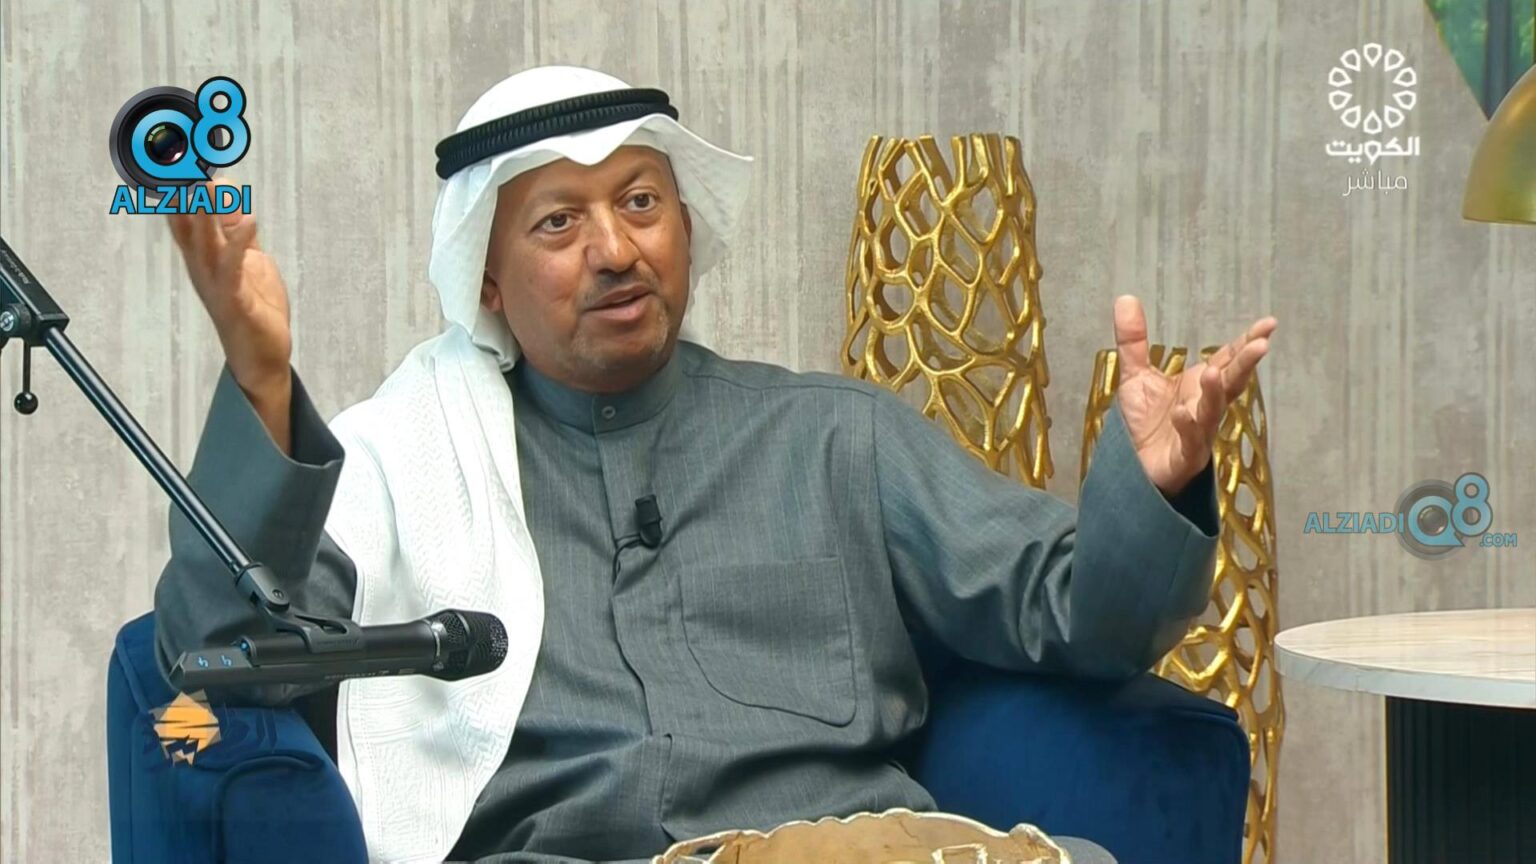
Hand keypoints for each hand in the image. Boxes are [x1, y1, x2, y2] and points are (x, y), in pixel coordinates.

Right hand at [166, 176, 291, 395]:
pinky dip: (240, 243)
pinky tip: (248, 220)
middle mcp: (203, 268)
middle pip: (187, 224)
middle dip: (183, 193)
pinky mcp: (235, 300)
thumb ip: (237, 231)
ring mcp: (216, 284)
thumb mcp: (248, 261)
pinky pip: (234, 268)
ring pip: (204, 243)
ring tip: (205, 183)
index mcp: (203, 256)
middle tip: (181, 158)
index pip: (184, 215)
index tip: (178, 153)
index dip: (179, 186)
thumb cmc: (253, 310)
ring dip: (204, 213)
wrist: (261, 358)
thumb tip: (229, 196)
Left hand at [1112, 295, 1275, 496]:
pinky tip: (1181, 413)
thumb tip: (1126, 298)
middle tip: (1262, 344)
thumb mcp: (1135, 377)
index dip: (1247, 342)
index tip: (1269, 324)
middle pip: (1230, 383)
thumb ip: (1134, 341)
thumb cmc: (1146, 425)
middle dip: (1246, 364)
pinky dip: (1187, 427)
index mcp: (1200, 386)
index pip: (1228, 360)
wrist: (1133, 469)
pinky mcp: (1184, 458)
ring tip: (1214, 372)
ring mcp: (1198, 434)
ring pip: (1212, 413)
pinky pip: (1190, 442)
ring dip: (1216, 394)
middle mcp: (1205, 407)